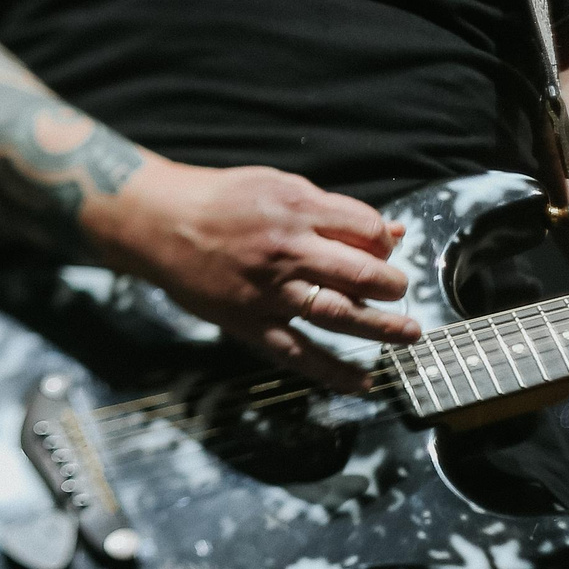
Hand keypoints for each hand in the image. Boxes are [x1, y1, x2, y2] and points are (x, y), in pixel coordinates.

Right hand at [95, 159, 414, 389]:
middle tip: (402, 291)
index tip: (387, 251)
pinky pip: (299, 354)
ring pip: (340, 315)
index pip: (365, 229)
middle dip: (392, 286)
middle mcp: (290, 251)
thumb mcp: (278, 185)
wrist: (158, 222)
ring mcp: (271, 291)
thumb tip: (390, 232)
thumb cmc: (219, 199)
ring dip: (381, 328)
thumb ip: (334, 210)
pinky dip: (334, 372)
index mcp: (298, 209)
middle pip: (361, 274)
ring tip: (410, 335)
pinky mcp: (251, 323)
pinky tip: (363, 382)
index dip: (385, 243)